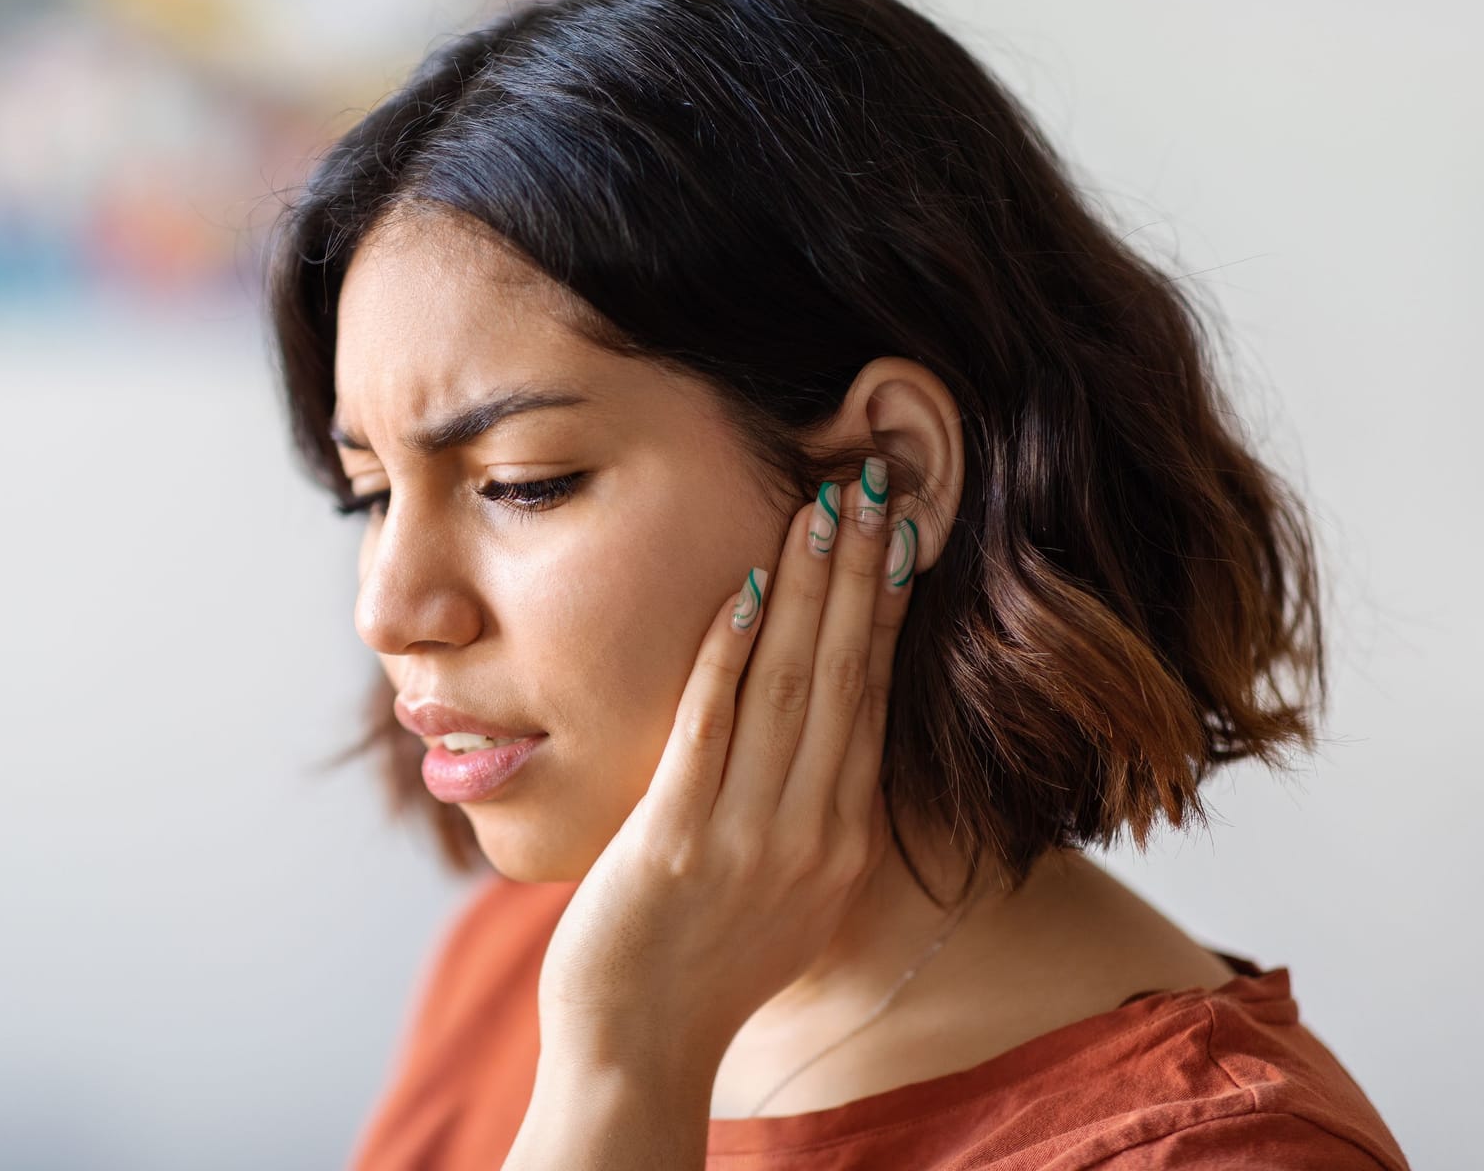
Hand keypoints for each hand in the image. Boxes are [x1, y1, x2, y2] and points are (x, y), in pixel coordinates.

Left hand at [535, 458, 915, 1076]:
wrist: (638, 1049)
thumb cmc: (699, 966)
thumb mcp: (784, 892)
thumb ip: (806, 815)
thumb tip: (819, 741)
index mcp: (842, 841)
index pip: (875, 700)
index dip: (885, 611)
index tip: (895, 535)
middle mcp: (814, 834)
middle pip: (848, 677)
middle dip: (860, 575)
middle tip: (872, 486)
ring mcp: (750, 838)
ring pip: (792, 688)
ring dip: (807, 590)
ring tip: (821, 509)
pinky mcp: (680, 840)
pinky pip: (712, 728)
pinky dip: (730, 655)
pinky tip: (742, 589)